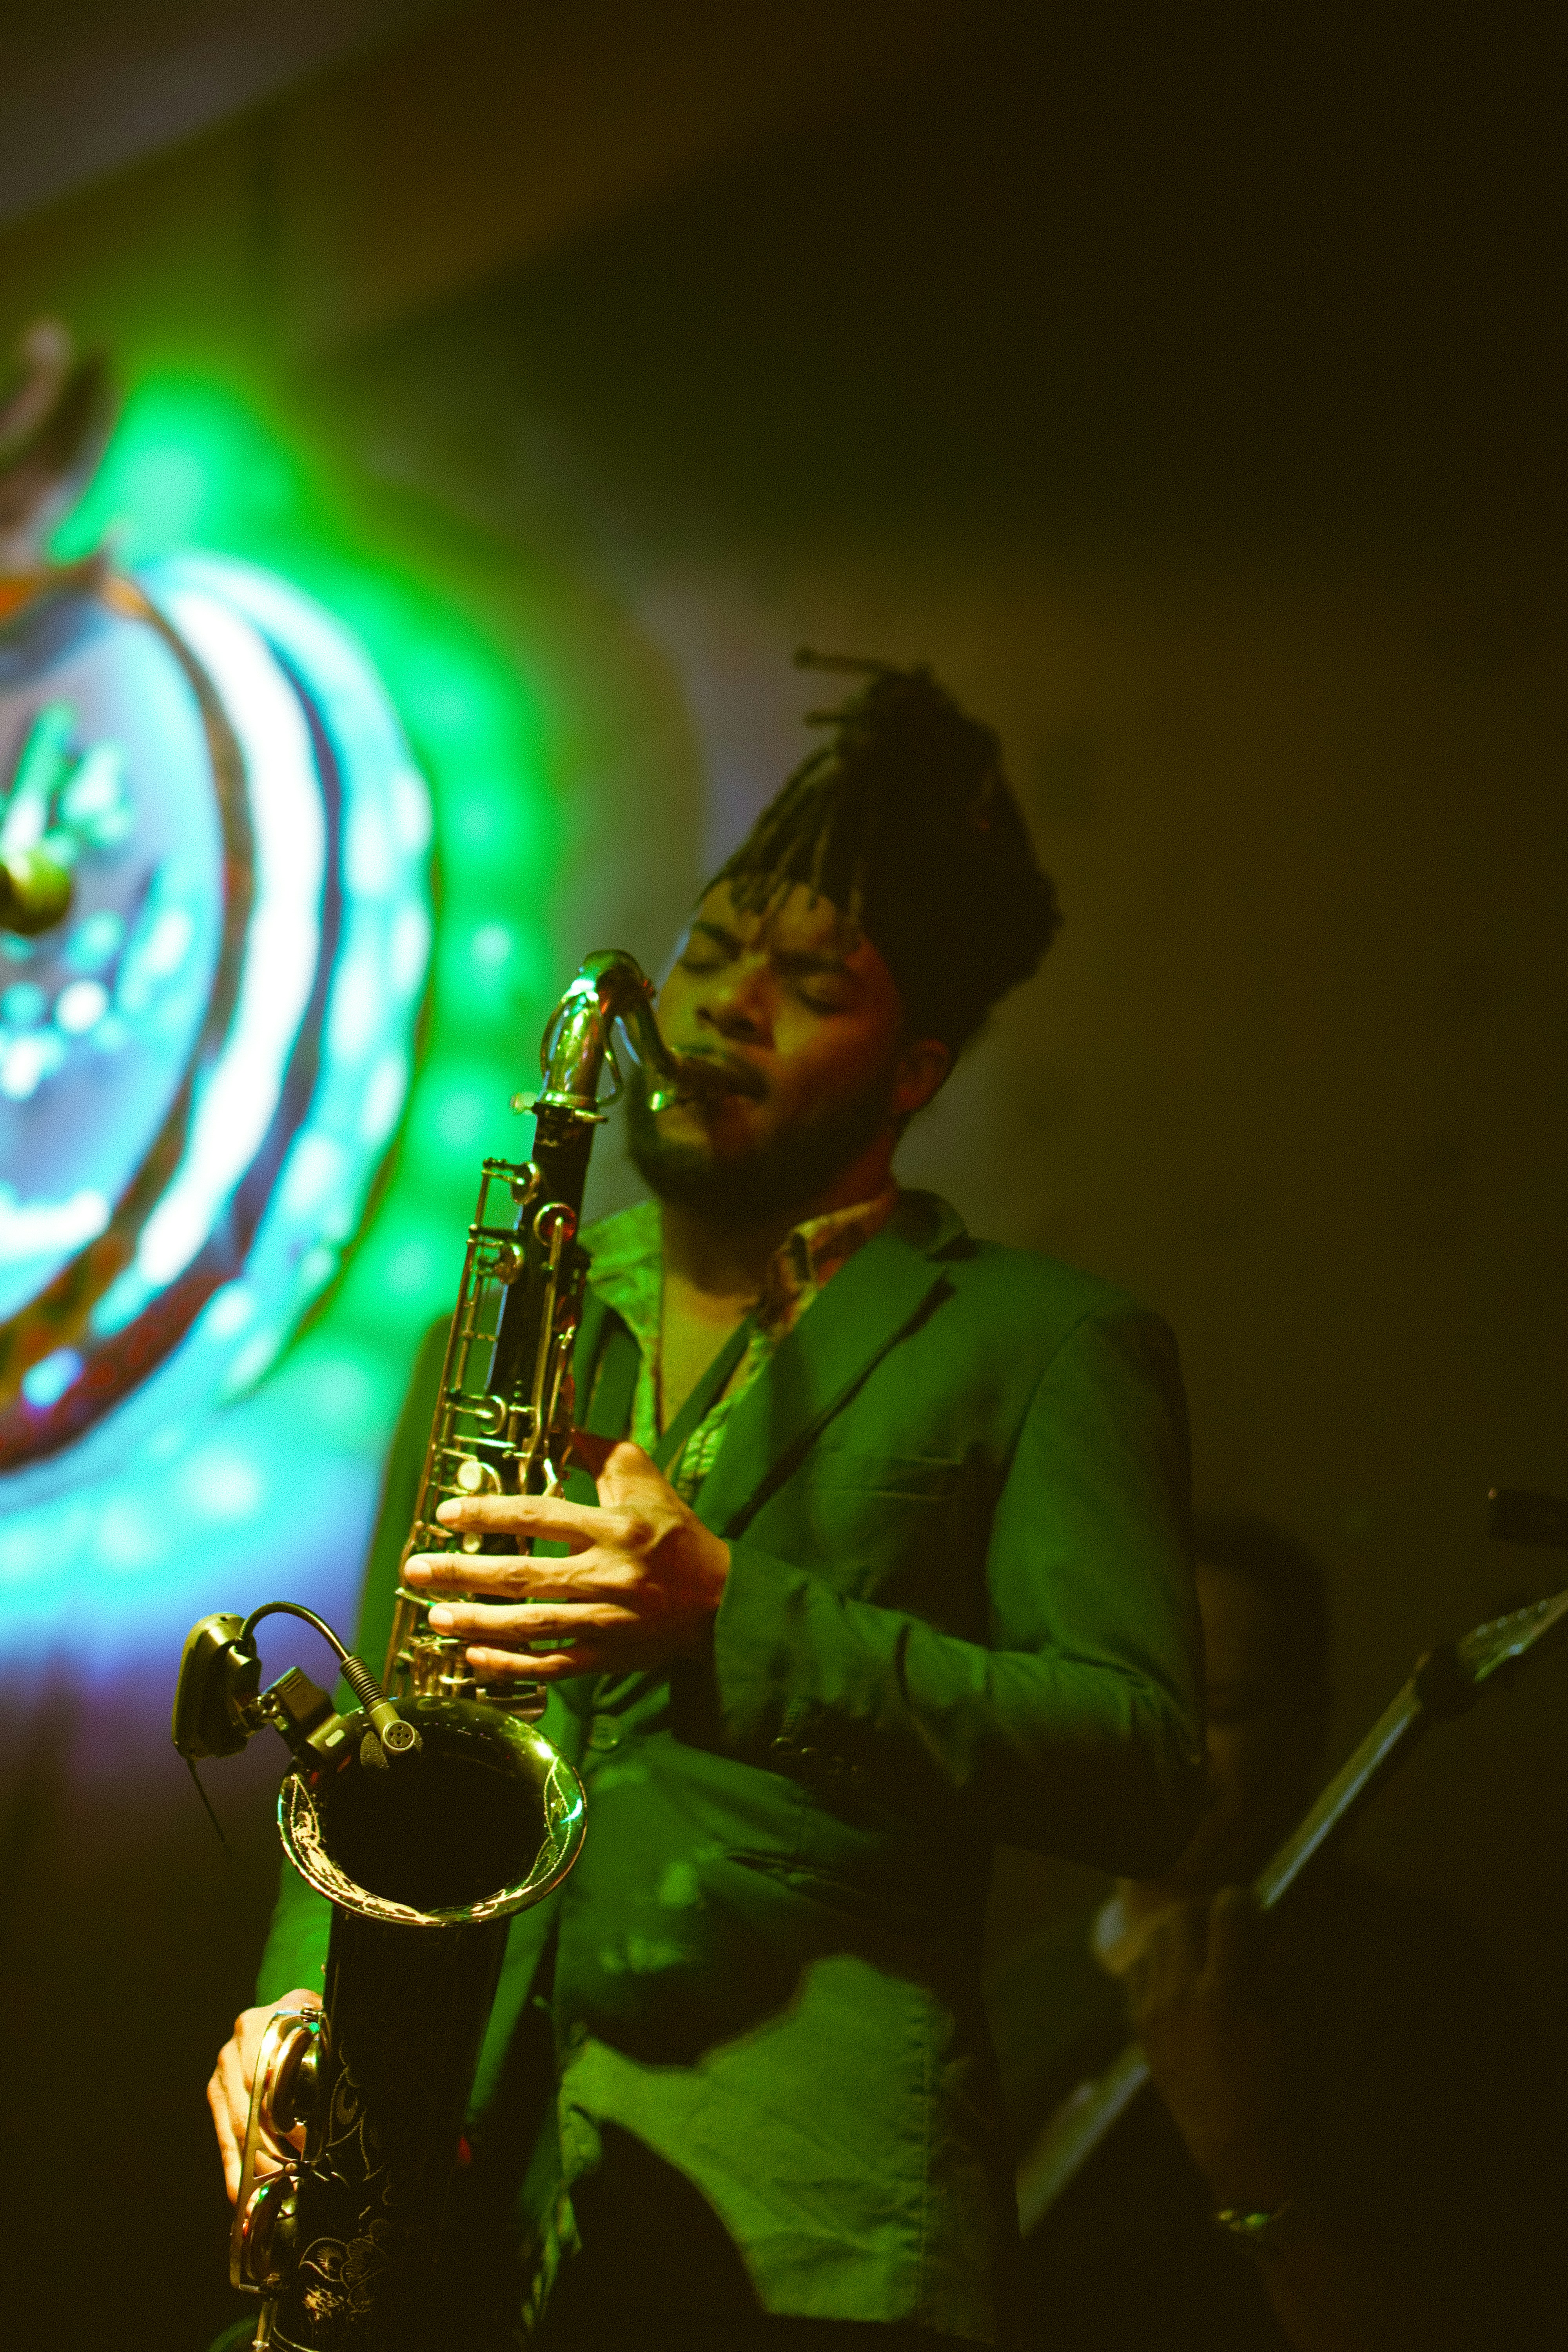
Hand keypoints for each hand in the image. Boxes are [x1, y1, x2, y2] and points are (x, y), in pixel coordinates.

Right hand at [207, 1989, 320, 2203]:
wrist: (285, 2011)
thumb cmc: (311, 2022)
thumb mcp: (321, 2022)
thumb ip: (327, 2043)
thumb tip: (346, 2081)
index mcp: (260, 2025)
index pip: (264, 2081)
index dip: (283, 2117)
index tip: (303, 2144)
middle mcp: (234, 2048)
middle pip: (249, 2109)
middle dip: (272, 2147)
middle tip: (294, 2172)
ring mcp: (222, 2072)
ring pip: (235, 2128)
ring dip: (255, 2163)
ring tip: (275, 2189)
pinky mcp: (217, 2093)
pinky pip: (223, 2137)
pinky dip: (234, 2169)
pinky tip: (241, 2197)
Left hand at [402, 1435, 730, 1681]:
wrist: (721, 1602)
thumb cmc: (678, 1536)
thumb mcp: (648, 1483)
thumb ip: (603, 1453)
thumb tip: (562, 1428)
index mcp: (616, 1528)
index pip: (540, 1515)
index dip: (489, 1511)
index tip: (448, 1512)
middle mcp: (607, 1575)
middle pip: (522, 1574)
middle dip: (462, 1572)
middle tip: (416, 1569)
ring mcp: (604, 1622)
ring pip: (529, 1624)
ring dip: (476, 1621)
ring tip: (434, 1615)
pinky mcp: (605, 1657)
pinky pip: (549, 1665)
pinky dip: (509, 1666)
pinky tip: (473, 1658)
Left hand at [1126, 1886, 1293, 2206]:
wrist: (1244, 2153)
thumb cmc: (1283, 2090)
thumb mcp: (1294, 2025)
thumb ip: (1283, 1967)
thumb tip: (1277, 1921)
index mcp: (1226, 1994)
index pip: (1227, 1913)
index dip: (1243, 1901)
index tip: (1252, 1907)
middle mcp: (1181, 1996)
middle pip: (1180, 1917)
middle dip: (1206, 1915)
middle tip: (1226, 1931)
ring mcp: (1154, 2013)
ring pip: (1153, 1940)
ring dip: (1179, 1938)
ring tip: (1202, 1955)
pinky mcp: (1141, 2031)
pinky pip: (1136, 1973)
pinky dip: (1156, 1966)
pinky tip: (1178, 1980)